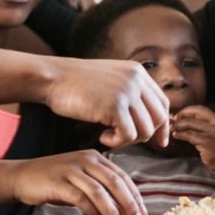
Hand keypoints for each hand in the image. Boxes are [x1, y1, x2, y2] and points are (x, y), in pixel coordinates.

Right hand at [10, 150, 145, 214]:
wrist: (22, 177)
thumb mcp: (79, 178)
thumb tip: (122, 206)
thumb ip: (99, 187)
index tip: (143, 213)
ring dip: (112, 210)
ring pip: (100, 191)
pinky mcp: (59, 182)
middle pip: (115, 182)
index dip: (135, 195)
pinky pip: (81, 198)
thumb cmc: (53, 181)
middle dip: (129, 203)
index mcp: (94, 157)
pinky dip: (93, 212)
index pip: (121, 176)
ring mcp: (72, 169)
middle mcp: (85, 159)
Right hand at [47, 58, 169, 149]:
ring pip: (145, 130)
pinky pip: (129, 135)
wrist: (52, 77)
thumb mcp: (109, 81)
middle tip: (122, 138)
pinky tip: (102, 136)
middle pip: (158, 119)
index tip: (158, 141)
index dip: (162, 126)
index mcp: (137, 72)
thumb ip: (129, 92)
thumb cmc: (75, 84)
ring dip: (128, 140)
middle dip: (144, 136)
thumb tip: (146, 118)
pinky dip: (116, 142)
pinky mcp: (114, 106)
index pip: (163, 104)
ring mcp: (127, 92)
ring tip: (109, 136)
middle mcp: (136, 80)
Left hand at [172, 105, 214, 180]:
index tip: (181, 116)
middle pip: (196, 112)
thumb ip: (207, 126)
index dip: (188, 111)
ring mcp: (213, 132)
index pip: (201, 110)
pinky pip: (189, 135)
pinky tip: (176, 136)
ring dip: (178, 125)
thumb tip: (187, 120)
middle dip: (182, 114)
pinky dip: (180, 134)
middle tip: (175, 120)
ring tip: (173, 129)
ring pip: (190, 123)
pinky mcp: (207, 142)